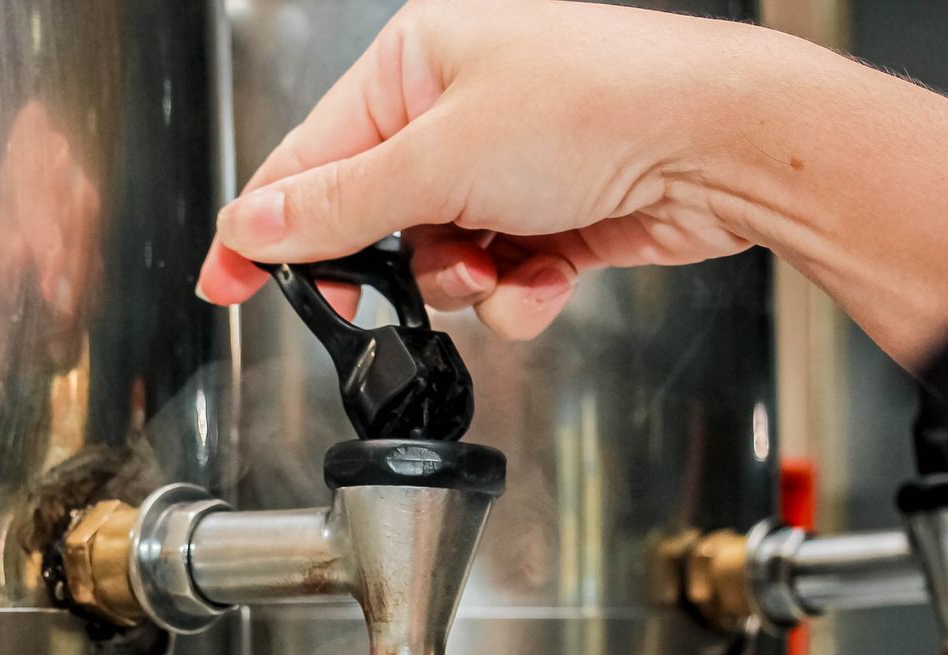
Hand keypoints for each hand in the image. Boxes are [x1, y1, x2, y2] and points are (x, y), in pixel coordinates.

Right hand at [199, 0, 947, 362]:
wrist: (723, 144)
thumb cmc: (600, 107)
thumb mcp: (439, 161)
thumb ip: (338, 209)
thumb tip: (254, 224)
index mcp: (414, 64)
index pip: (307, 159)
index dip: (262, 230)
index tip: (224, 284)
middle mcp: (457, 108)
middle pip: (374, 220)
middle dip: (395, 268)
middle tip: (390, 298)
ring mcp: (508, 164)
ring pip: (439, 262)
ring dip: (466, 283)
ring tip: (504, 264)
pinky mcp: (554, 215)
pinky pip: (502, 276)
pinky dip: (522, 290)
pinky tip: (550, 278)